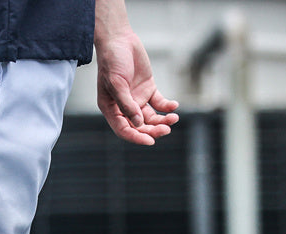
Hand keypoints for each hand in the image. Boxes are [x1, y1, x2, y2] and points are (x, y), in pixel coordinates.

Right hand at [95, 29, 178, 145]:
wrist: (119, 40)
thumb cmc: (112, 61)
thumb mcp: (116, 83)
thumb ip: (127, 104)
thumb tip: (138, 123)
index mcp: (112, 109)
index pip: (124, 130)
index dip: (136, 137)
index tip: (150, 141)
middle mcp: (124, 108)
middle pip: (140, 126)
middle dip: (153, 130)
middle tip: (166, 129)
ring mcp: (137, 99)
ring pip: (151, 117)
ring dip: (162, 120)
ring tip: (173, 118)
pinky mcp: (148, 89)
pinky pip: (159, 103)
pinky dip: (167, 106)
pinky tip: (174, 106)